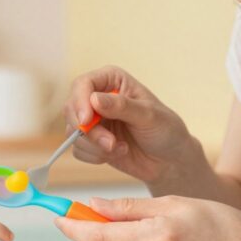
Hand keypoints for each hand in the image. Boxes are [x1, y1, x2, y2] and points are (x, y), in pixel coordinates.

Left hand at [55, 195, 240, 240]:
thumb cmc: (219, 222)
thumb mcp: (175, 203)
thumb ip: (130, 208)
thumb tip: (92, 206)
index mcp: (162, 235)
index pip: (102, 236)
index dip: (75, 228)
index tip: (59, 217)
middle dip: (82, 239)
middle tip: (70, 222)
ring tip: (94, 232)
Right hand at [64, 66, 203, 185]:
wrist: (169, 160)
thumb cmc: (165, 130)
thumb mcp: (148, 116)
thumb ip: (122, 107)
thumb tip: (94, 99)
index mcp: (112, 81)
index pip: (83, 84)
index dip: (80, 101)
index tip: (85, 120)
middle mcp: (98, 98)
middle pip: (71, 108)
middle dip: (88, 131)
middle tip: (109, 144)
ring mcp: (93, 121)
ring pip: (73, 132)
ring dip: (94, 146)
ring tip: (120, 148)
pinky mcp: (91, 142)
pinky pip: (79, 150)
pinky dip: (96, 156)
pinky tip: (118, 153)